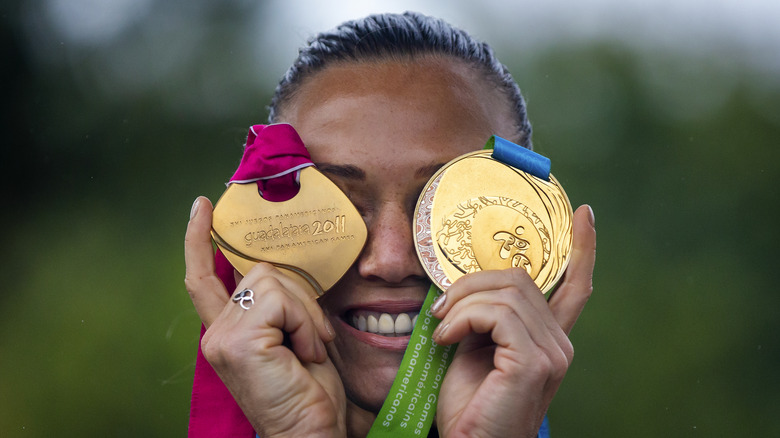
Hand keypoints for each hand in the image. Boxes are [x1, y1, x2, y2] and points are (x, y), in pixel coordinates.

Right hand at [184, 196, 346, 437]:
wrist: (310, 435)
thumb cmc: (308, 392)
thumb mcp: (291, 337)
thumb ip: (276, 306)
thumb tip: (279, 271)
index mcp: (227, 332)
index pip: (203, 278)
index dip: (200, 240)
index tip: (202, 206)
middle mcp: (217, 332)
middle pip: (259, 271)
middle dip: (300, 296)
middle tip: (314, 339)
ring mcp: (222, 337)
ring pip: (272, 279)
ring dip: (305, 313)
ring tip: (308, 350)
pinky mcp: (237, 341)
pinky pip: (280, 300)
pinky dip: (304, 322)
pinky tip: (304, 353)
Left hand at [431, 205, 595, 437]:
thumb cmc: (468, 406)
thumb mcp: (476, 350)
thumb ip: (486, 318)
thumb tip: (467, 284)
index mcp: (549, 340)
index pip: (575, 287)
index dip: (582, 249)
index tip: (584, 213)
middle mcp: (560, 344)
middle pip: (521, 279)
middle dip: (472, 282)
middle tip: (441, 308)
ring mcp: (552, 353)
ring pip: (506, 292)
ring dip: (462, 302)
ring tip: (442, 327)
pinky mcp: (534, 362)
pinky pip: (497, 314)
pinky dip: (464, 318)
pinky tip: (446, 338)